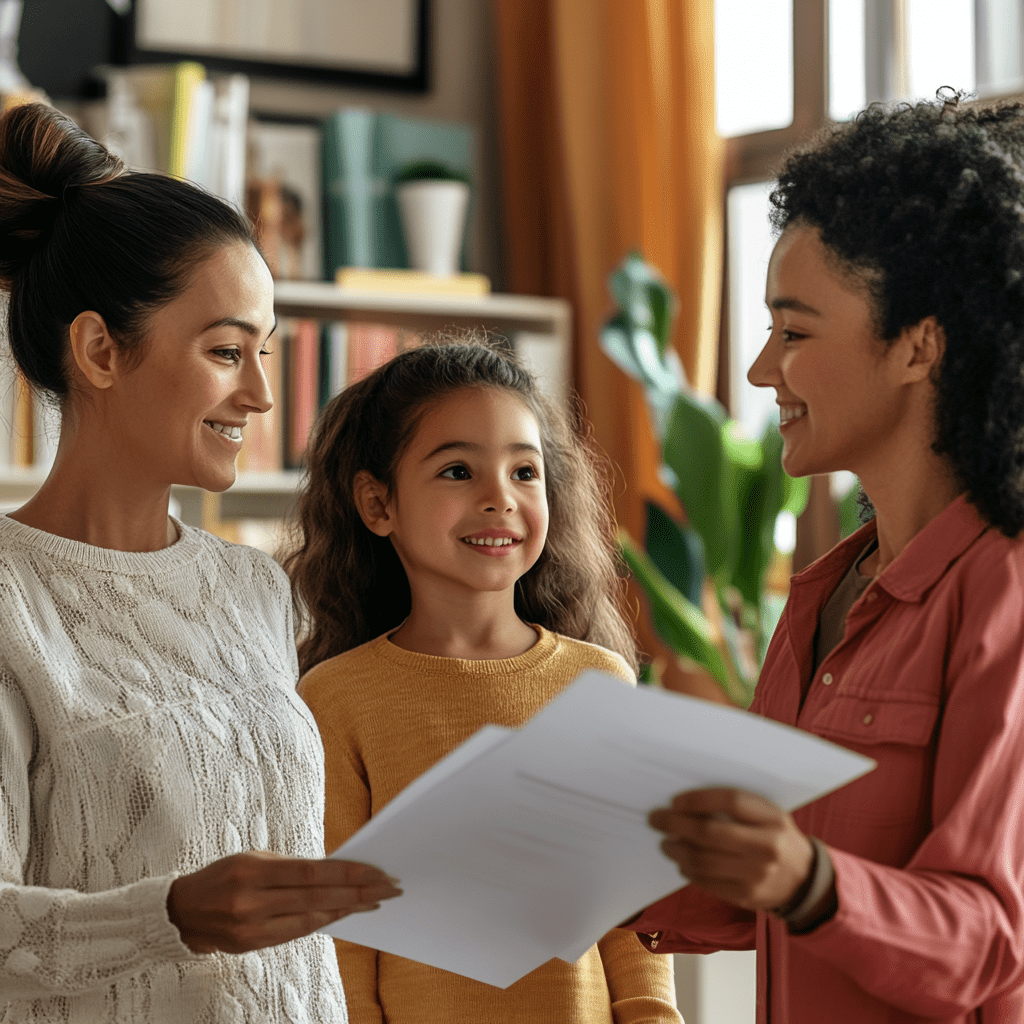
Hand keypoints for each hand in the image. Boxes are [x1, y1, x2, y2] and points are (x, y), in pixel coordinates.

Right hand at [167, 851, 400, 953]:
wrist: (182, 911)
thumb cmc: (224, 876)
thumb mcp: (254, 859)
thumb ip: (291, 868)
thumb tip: (335, 871)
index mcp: (252, 871)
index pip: (310, 873)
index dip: (347, 872)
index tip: (376, 871)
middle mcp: (251, 901)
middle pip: (316, 897)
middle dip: (357, 892)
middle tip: (388, 888)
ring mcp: (251, 927)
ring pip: (310, 918)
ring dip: (346, 909)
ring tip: (374, 901)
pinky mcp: (251, 946)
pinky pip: (296, 933)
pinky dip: (323, 921)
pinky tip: (344, 913)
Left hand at [648, 788, 813, 911]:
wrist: (804, 880)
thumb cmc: (776, 838)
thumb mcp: (769, 814)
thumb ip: (738, 807)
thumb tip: (687, 804)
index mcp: (773, 819)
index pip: (731, 802)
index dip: (698, 799)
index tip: (675, 801)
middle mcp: (766, 847)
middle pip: (710, 832)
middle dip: (676, 824)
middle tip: (656, 819)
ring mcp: (756, 875)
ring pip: (703, 861)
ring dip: (676, 850)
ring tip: (665, 842)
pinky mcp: (746, 896)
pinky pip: (708, 882)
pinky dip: (688, 871)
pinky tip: (682, 862)